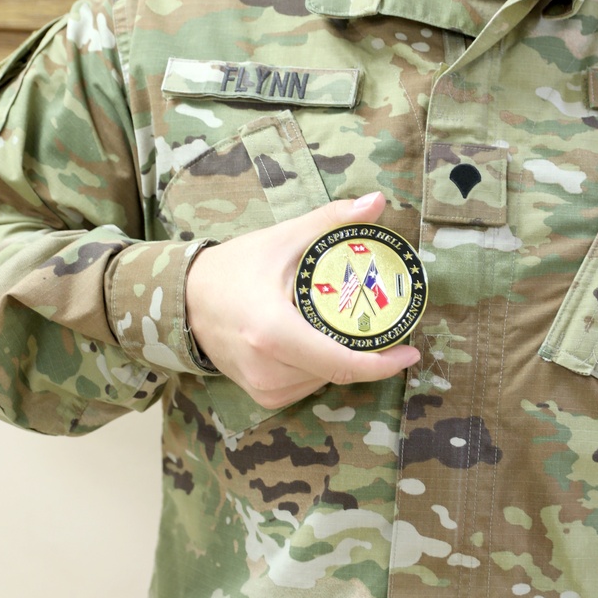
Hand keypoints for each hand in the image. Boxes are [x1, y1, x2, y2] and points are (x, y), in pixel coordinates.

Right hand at [185, 191, 419, 408]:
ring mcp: (262, 387)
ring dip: (344, 361)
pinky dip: (320, 369)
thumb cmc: (235, 267)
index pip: (341, 363)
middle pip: (336, 371)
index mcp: (273, 333)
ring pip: (323, 382)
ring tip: (358, 333)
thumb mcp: (284, 238)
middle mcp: (267, 368)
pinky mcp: (260, 395)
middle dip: (369, 354)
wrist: (186, 298)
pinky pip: (305, 387)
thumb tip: (377, 202)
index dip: (382, 364)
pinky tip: (323, 344)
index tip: (410, 352)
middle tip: (391, 329)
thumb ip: (331, 220)